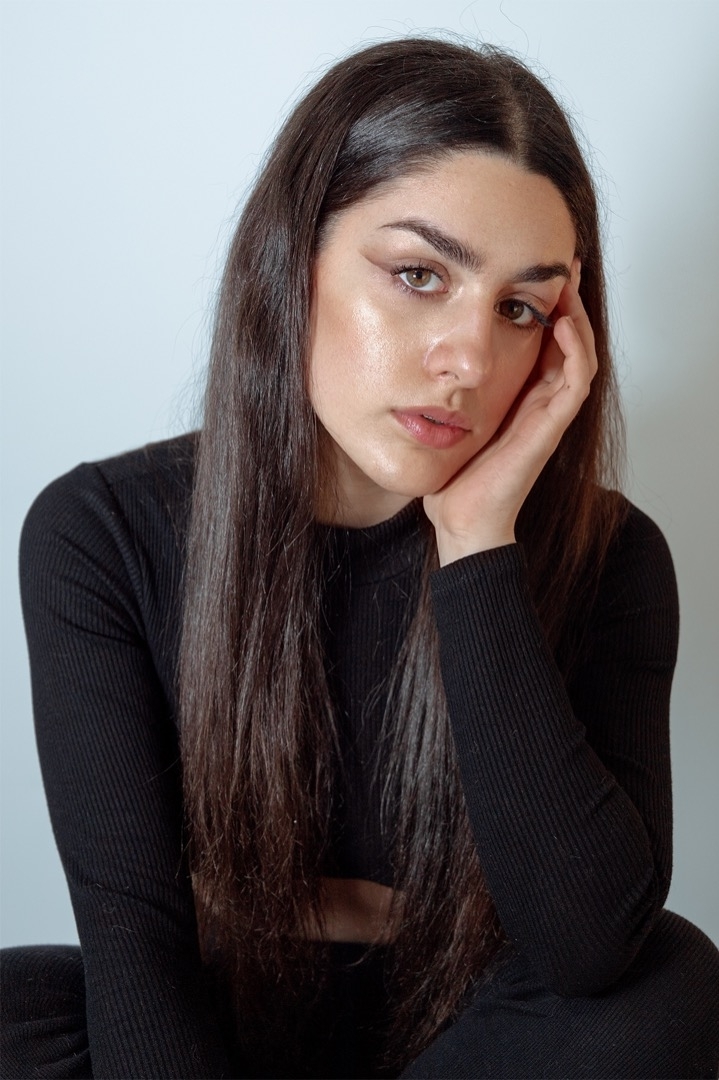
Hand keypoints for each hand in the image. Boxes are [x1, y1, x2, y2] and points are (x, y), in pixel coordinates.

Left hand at [424, 262, 596, 564]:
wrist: (461, 519)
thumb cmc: (453, 474)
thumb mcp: (442, 414)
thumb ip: (440, 385)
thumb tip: (409, 350)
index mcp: (519, 394)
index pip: (543, 339)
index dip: (542, 303)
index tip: (530, 267)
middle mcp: (539, 400)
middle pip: (567, 338)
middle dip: (566, 299)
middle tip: (561, 261)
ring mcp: (549, 414)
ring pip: (580, 353)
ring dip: (577, 315)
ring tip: (567, 280)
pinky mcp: (550, 428)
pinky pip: (576, 381)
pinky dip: (576, 350)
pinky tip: (561, 322)